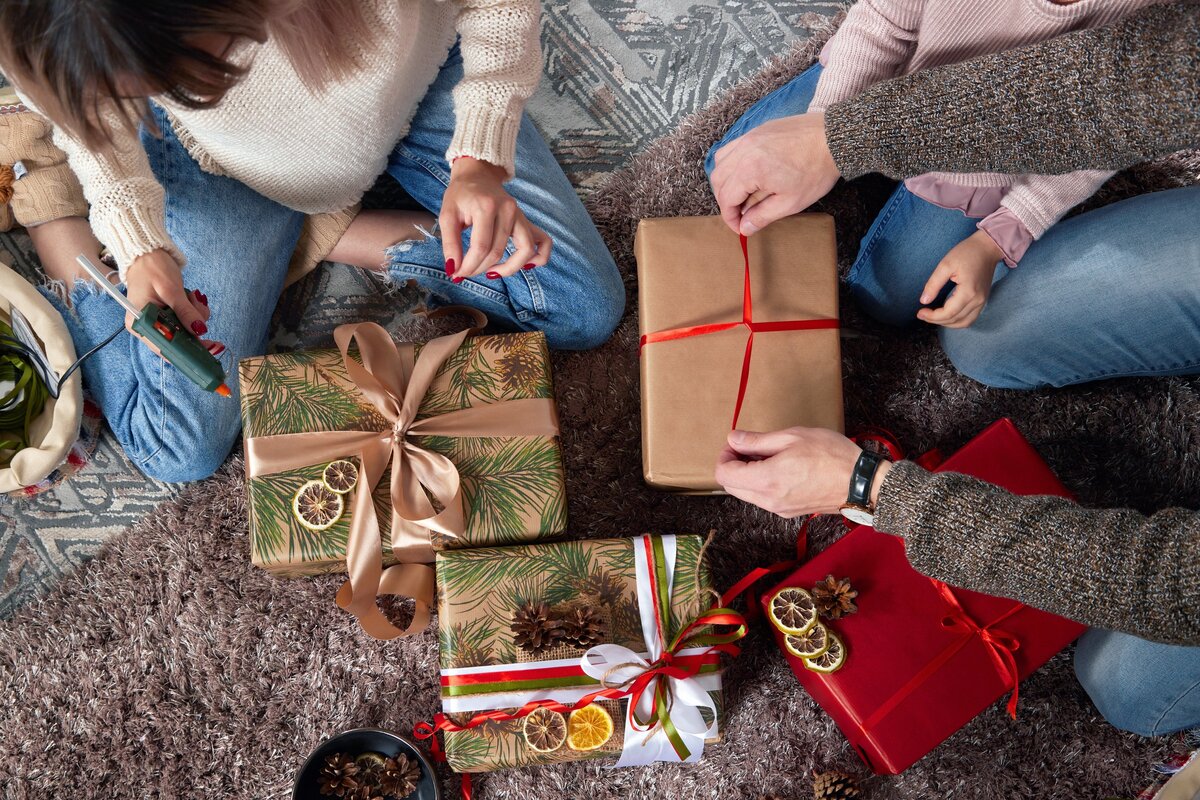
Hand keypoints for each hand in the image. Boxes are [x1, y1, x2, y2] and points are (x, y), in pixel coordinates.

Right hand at [124, 248, 221, 356]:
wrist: (147, 254)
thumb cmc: (152, 268)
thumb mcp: (170, 289)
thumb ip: (185, 311)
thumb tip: (200, 330)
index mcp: (139, 322)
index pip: (163, 347)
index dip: (185, 351)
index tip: (206, 349)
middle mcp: (146, 327)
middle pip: (177, 341)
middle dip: (193, 327)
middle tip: (198, 307)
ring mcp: (157, 322)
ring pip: (185, 331)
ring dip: (195, 316)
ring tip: (191, 296)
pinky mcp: (166, 316)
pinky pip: (185, 321)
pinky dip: (193, 311)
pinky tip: (190, 298)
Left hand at [440, 158, 551, 280]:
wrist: (478, 176)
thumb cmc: (461, 195)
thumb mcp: (447, 216)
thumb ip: (450, 244)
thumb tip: (454, 270)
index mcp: (486, 206)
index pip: (481, 247)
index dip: (469, 266)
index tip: (457, 273)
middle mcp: (508, 210)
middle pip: (498, 252)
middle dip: (480, 269)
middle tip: (466, 272)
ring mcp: (521, 215)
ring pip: (526, 251)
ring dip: (508, 269)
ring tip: (492, 272)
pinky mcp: (527, 221)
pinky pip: (543, 242)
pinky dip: (538, 257)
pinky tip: (523, 265)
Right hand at [709, 112, 839, 236]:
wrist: (833, 138)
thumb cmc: (815, 170)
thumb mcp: (790, 202)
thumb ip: (762, 216)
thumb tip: (744, 228)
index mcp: (749, 170)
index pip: (726, 198)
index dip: (730, 217)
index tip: (740, 227)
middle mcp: (743, 150)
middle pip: (718, 180)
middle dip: (725, 200)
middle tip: (740, 213)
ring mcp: (749, 137)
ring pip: (721, 161)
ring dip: (725, 181)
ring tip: (741, 194)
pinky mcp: (757, 130)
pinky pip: (732, 147)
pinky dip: (732, 163)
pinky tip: (747, 174)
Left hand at [714, 427, 864, 517]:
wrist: (860, 482)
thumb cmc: (831, 456)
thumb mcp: (792, 437)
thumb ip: (757, 441)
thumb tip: (734, 439)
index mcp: (766, 480)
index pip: (724, 475)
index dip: (724, 456)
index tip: (736, 444)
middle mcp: (769, 500)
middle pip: (731, 486)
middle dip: (733, 465)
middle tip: (747, 447)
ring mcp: (779, 509)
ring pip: (746, 494)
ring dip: (746, 475)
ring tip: (766, 455)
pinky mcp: (789, 511)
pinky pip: (763, 498)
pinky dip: (761, 483)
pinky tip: (778, 467)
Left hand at [916, 230, 1004, 328]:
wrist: (988, 248)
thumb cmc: (967, 253)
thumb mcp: (945, 265)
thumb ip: (933, 284)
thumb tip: (923, 301)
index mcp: (969, 292)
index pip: (948, 313)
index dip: (932, 316)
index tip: (919, 312)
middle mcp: (978, 300)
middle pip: (955, 320)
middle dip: (936, 320)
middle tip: (922, 314)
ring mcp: (982, 301)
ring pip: (963, 323)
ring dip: (947, 323)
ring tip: (932, 317)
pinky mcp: (983, 300)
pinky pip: (970, 318)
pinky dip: (957, 321)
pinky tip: (946, 316)